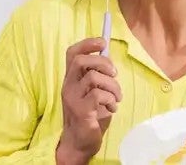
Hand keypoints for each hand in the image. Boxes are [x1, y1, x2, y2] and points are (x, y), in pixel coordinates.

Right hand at [55, 37, 120, 163]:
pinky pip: (98, 95)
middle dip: (103, 63)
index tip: (102, 42)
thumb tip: (108, 55)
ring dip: (113, 86)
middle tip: (114, 74)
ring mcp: (72, 98)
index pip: (72, 53)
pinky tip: (112, 108)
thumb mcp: (93, 91)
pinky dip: (110, 99)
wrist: (80, 142)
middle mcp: (68, 86)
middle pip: (80, 61)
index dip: (87, 43)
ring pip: (94, 78)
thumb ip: (98, 75)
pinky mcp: (80, 110)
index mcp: (71, 79)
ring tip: (117, 97)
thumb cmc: (90, 115)